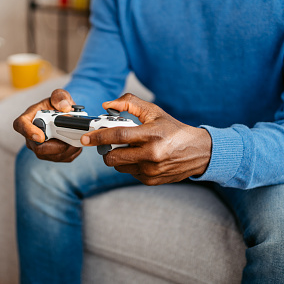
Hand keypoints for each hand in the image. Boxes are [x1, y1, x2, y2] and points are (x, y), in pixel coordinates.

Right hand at [13, 89, 82, 162]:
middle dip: (57, 145)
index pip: (20, 125)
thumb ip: (60, 97)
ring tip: (77, 138)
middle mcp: (31, 135)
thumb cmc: (57, 105)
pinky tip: (76, 143)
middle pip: (38, 147)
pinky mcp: (50, 155)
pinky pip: (61, 159)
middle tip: (70, 137)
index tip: (41, 137)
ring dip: (67, 149)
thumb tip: (64, 107)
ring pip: (52, 156)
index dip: (28, 132)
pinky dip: (72, 152)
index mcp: (29, 117)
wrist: (64, 115)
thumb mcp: (59, 95)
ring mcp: (39, 147)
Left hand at [80, 93, 211, 184]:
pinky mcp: (151, 180)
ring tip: (131, 148)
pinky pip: (129, 173)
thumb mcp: (154, 111)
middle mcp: (151, 154)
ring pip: (119, 166)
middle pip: (113, 156)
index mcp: (151, 135)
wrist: (198, 152)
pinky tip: (141, 157)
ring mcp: (151, 170)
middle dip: (106, 149)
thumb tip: (107, 105)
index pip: (118, 136)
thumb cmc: (173, 129)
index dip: (98, 136)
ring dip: (118, 157)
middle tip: (110, 142)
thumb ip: (130, 103)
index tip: (85, 138)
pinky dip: (130, 164)